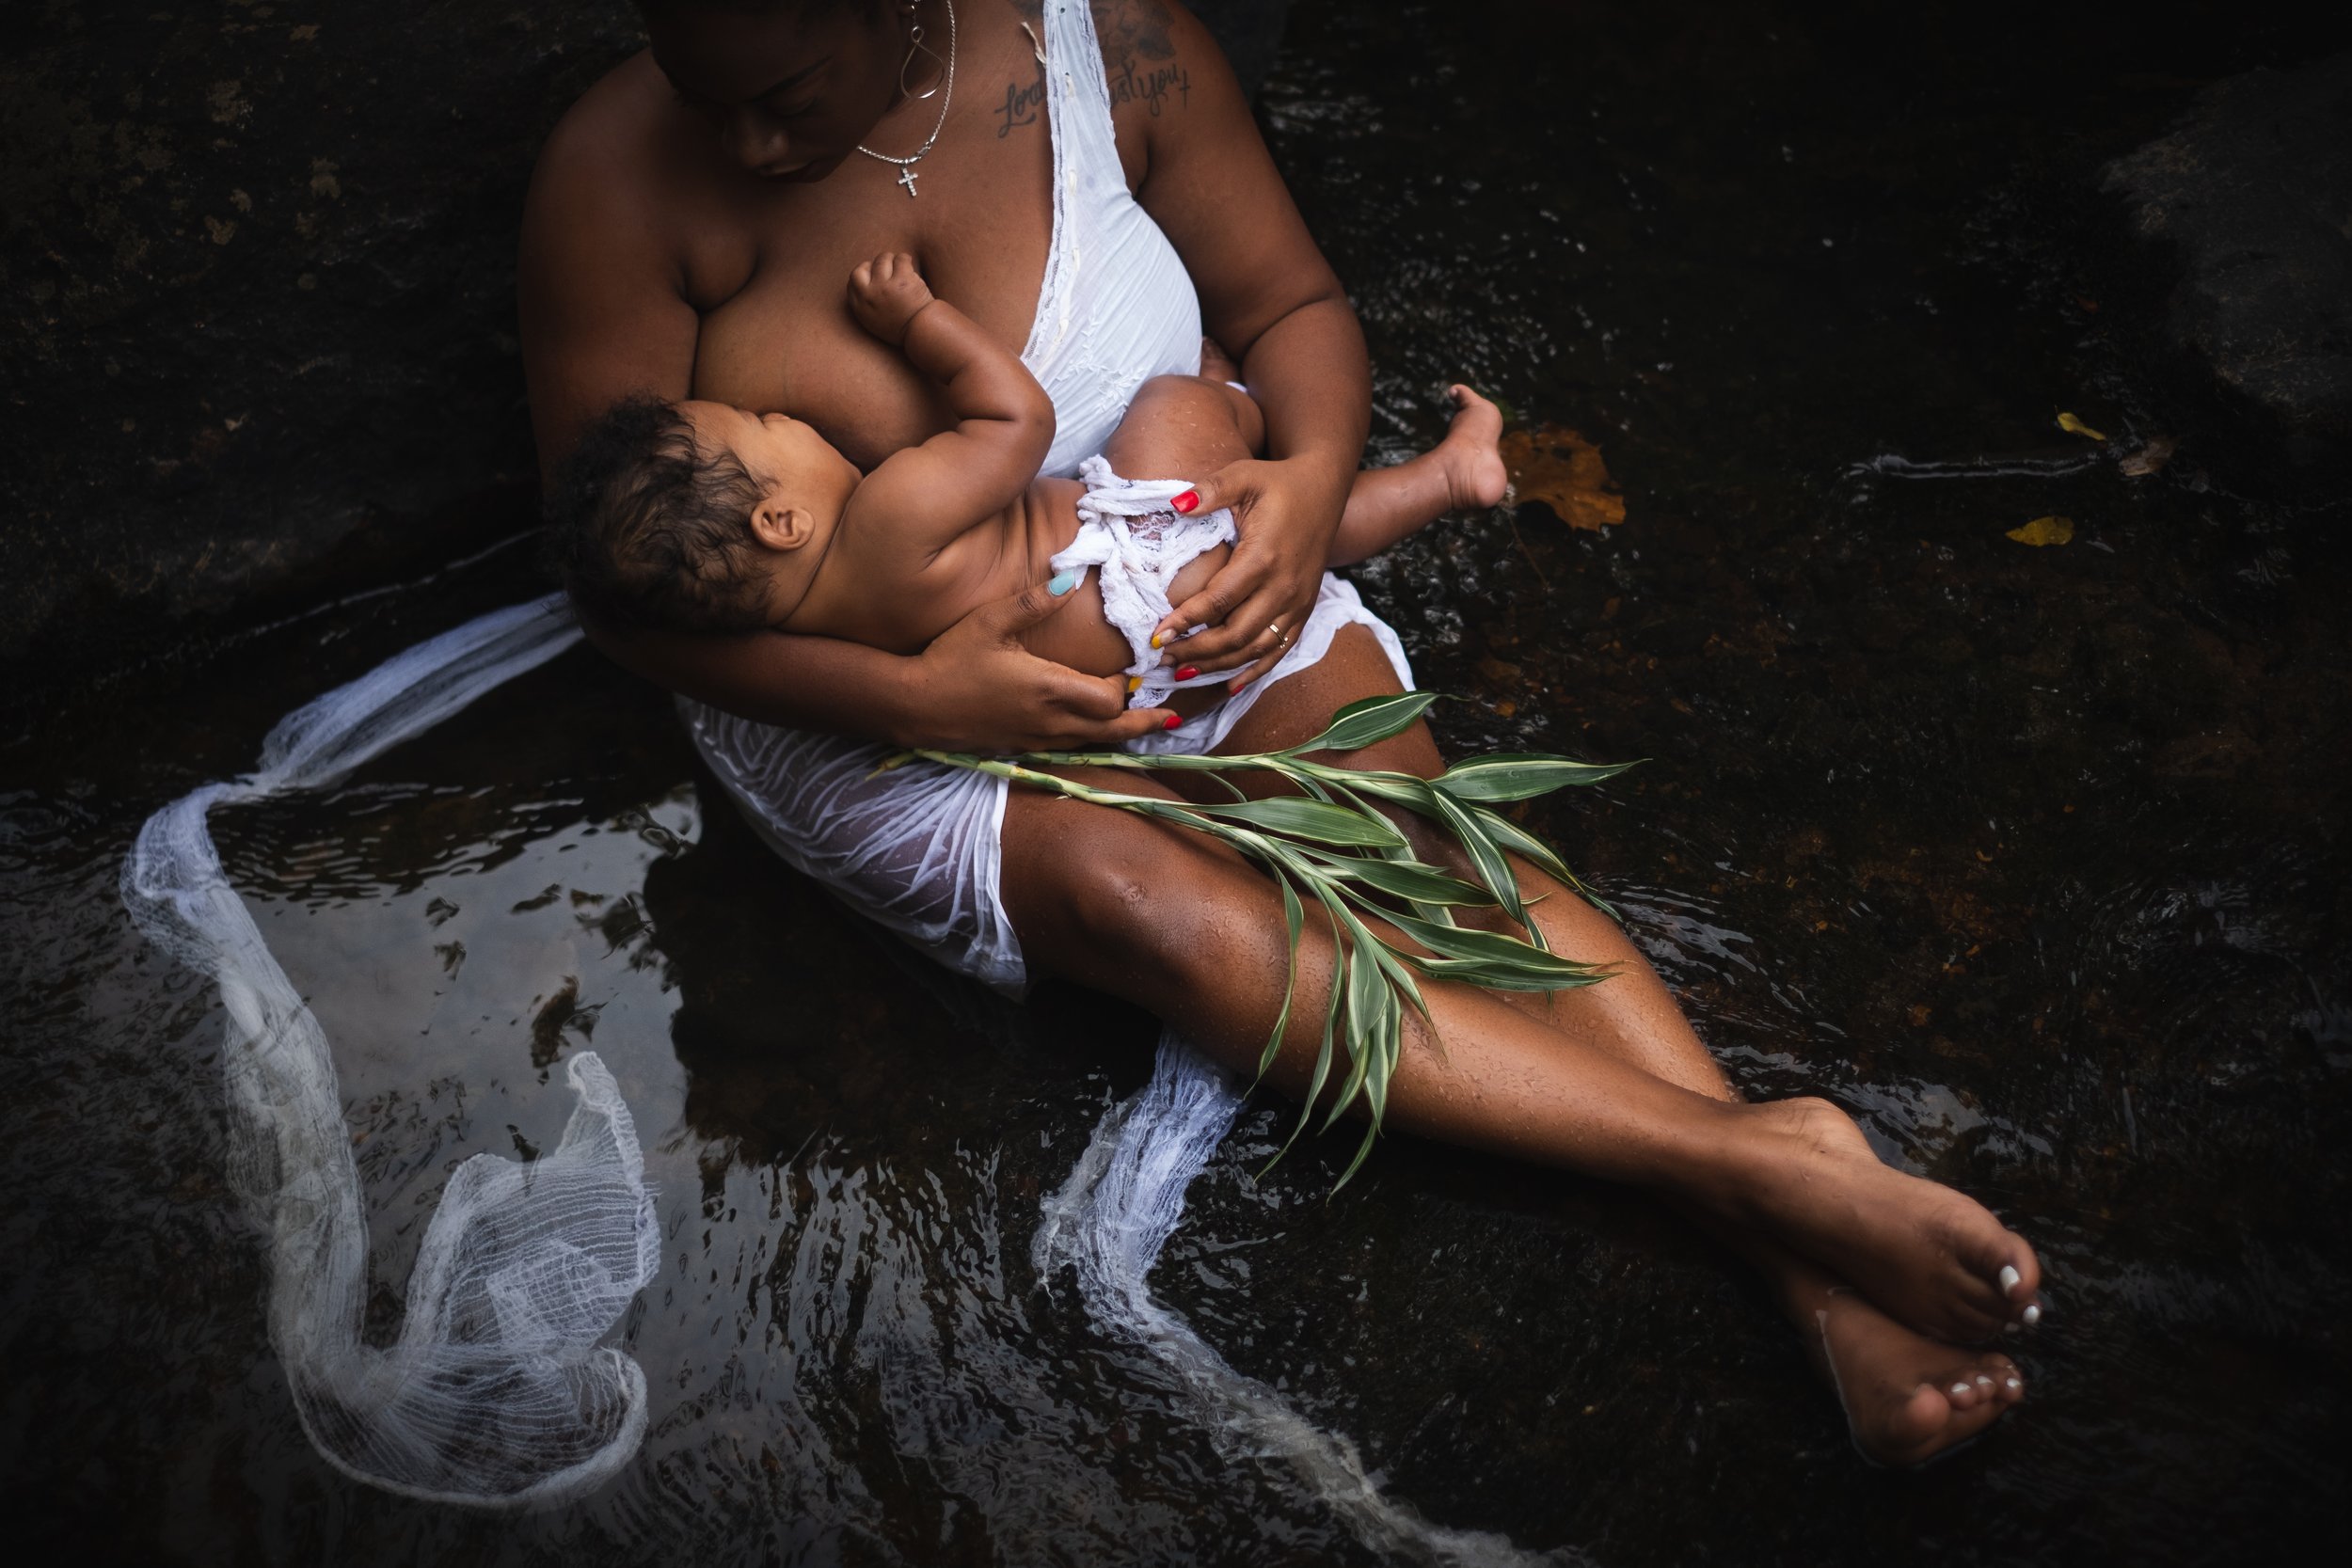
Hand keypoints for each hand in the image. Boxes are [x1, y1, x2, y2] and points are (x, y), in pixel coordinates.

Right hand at [847, 252, 934, 343]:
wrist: (921, 333)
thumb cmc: (902, 328)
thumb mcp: (875, 322)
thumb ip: (866, 304)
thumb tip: (866, 283)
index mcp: (861, 307)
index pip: (853, 280)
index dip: (864, 274)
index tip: (875, 275)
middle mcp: (869, 295)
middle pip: (863, 267)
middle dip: (875, 265)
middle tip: (888, 268)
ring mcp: (885, 287)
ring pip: (883, 259)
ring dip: (893, 260)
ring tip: (902, 267)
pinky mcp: (902, 280)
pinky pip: (901, 259)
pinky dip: (906, 259)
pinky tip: (910, 265)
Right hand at [899, 579, 1176, 752]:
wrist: (914, 704)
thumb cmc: (950, 658)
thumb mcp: (990, 621)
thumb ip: (1034, 602)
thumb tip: (1070, 576)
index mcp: (1048, 688)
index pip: (1109, 699)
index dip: (1126, 687)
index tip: (1131, 669)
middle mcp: (1049, 720)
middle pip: (1112, 731)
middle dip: (1142, 721)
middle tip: (1169, 717)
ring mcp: (1037, 737)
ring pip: (1093, 744)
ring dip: (1120, 733)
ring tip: (1144, 724)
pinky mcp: (1022, 745)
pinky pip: (1070, 748)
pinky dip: (1092, 739)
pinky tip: (1095, 728)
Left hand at [1151, 456, 1342, 691]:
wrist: (1325, 489)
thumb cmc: (1279, 483)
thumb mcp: (1244, 476)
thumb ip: (1210, 490)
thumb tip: (1176, 504)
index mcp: (1264, 557)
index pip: (1219, 601)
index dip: (1186, 621)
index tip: (1156, 634)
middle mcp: (1283, 587)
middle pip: (1235, 634)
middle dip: (1196, 651)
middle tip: (1163, 656)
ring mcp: (1297, 603)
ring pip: (1256, 649)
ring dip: (1219, 665)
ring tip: (1185, 671)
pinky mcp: (1304, 610)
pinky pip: (1280, 650)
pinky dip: (1255, 671)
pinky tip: (1230, 685)